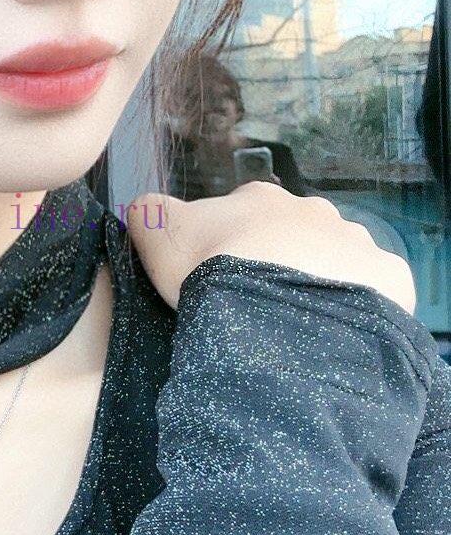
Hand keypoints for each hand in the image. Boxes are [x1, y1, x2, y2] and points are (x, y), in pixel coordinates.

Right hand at [123, 183, 416, 314]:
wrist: (281, 316)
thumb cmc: (213, 268)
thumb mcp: (158, 234)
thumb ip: (148, 214)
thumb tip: (145, 209)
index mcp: (260, 198)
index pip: (242, 216)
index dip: (228, 247)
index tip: (220, 282)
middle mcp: (313, 210)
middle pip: (294, 235)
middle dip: (279, 263)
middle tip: (259, 307)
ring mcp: (355, 244)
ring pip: (336, 262)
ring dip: (319, 285)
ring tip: (299, 328)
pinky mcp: (389, 281)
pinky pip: (374, 293)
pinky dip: (359, 310)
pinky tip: (338, 336)